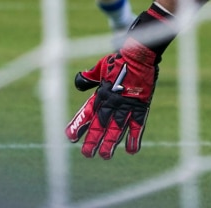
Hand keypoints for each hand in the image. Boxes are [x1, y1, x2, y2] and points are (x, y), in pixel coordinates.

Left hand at [65, 39, 158, 158]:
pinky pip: (137, 125)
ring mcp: (126, 106)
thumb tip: (78, 82)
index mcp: (101, 94)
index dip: (78, 125)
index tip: (70, 137)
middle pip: (100, 125)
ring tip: (105, 156)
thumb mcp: (99, 67)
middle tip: (86, 154)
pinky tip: (131, 150)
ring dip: (110, 143)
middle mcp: (112, 102)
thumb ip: (88, 77)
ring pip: (116, 128)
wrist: (138, 55)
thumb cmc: (118, 60)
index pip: (87, 113)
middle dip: (92, 140)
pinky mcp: (140, 106)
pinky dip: (135, 138)